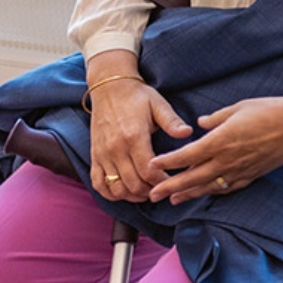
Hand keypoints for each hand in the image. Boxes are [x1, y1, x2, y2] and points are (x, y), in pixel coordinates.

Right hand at [87, 61, 190, 202]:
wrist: (108, 86)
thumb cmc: (137, 96)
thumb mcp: (158, 105)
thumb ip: (172, 121)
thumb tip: (188, 132)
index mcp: (134, 137)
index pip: (149, 171)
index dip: (163, 182)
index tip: (174, 181)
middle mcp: (115, 149)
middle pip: (133, 184)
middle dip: (151, 192)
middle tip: (163, 190)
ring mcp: (102, 154)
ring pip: (116, 187)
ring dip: (132, 196)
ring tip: (147, 193)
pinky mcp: (94, 155)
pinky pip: (98, 183)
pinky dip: (110, 193)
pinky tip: (124, 192)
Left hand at [148, 96, 282, 204]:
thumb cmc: (269, 111)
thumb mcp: (238, 107)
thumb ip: (216, 118)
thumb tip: (201, 124)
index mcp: (221, 140)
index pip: (187, 155)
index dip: (168, 162)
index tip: (152, 165)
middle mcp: (228, 159)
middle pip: (193, 177)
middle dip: (170, 186)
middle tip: (152, 194)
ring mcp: (240, 170)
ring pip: (209, 186)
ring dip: (188, 193)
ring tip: (172, 199)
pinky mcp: (252, 174)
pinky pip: (228, 187)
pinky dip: (214, 191)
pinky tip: (205, 193)